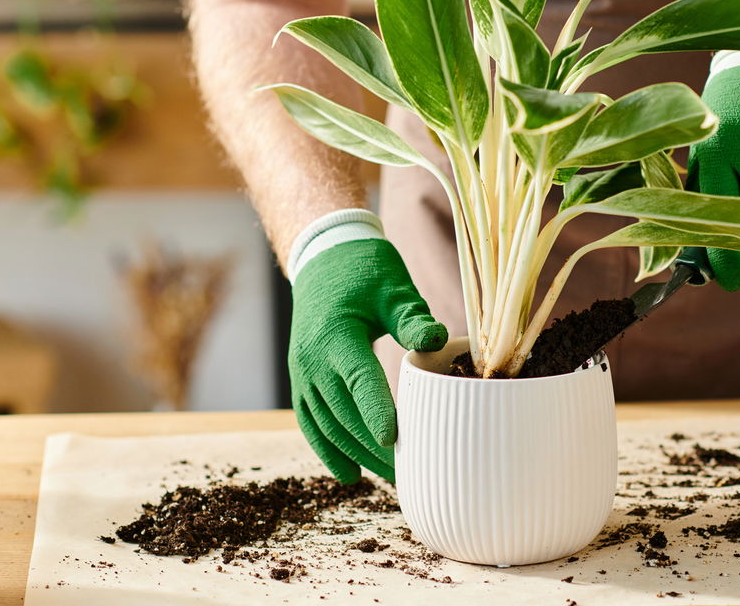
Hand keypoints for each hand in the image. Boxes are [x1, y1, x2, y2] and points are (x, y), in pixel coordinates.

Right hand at [290, 227, 446, 483]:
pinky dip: (328, 450)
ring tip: (391, 479)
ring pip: (327, 426)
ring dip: (357, 455)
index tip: (395, 442)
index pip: (358, 380)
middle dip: (375, 448)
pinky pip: (311, 422)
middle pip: (344, 414)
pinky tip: (350, 474)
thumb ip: (412, 318)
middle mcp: (312, 360)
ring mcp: (301, 374)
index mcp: (336, 336)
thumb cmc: (365, 272)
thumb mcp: (393, 288)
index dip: (376, 412)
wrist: (324, 260)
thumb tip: (439, 339)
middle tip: (412, 473)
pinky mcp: (301, 380)